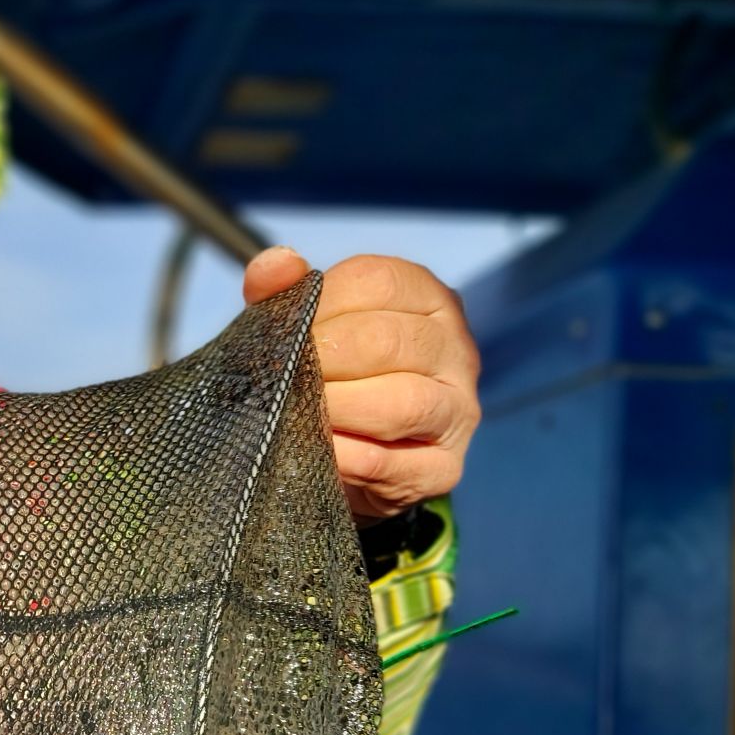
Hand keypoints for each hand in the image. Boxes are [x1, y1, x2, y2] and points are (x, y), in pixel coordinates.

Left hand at [244, 247, 480, 520]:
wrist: (343, 464)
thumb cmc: (327, 380)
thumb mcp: (303, 331)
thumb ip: (284, 294)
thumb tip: (276, 264)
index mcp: (427, 299)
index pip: (378, 282)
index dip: (320, 305)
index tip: (283, 333)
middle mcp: (456, 350)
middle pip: (390, 341)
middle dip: (323, 360)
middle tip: (279, 379)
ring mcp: (458, 411)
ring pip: (404, 402)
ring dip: (337, 408)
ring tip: (292, 415)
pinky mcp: (443, 469)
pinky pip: (395, 463)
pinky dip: (348, 458)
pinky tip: (317, 452)